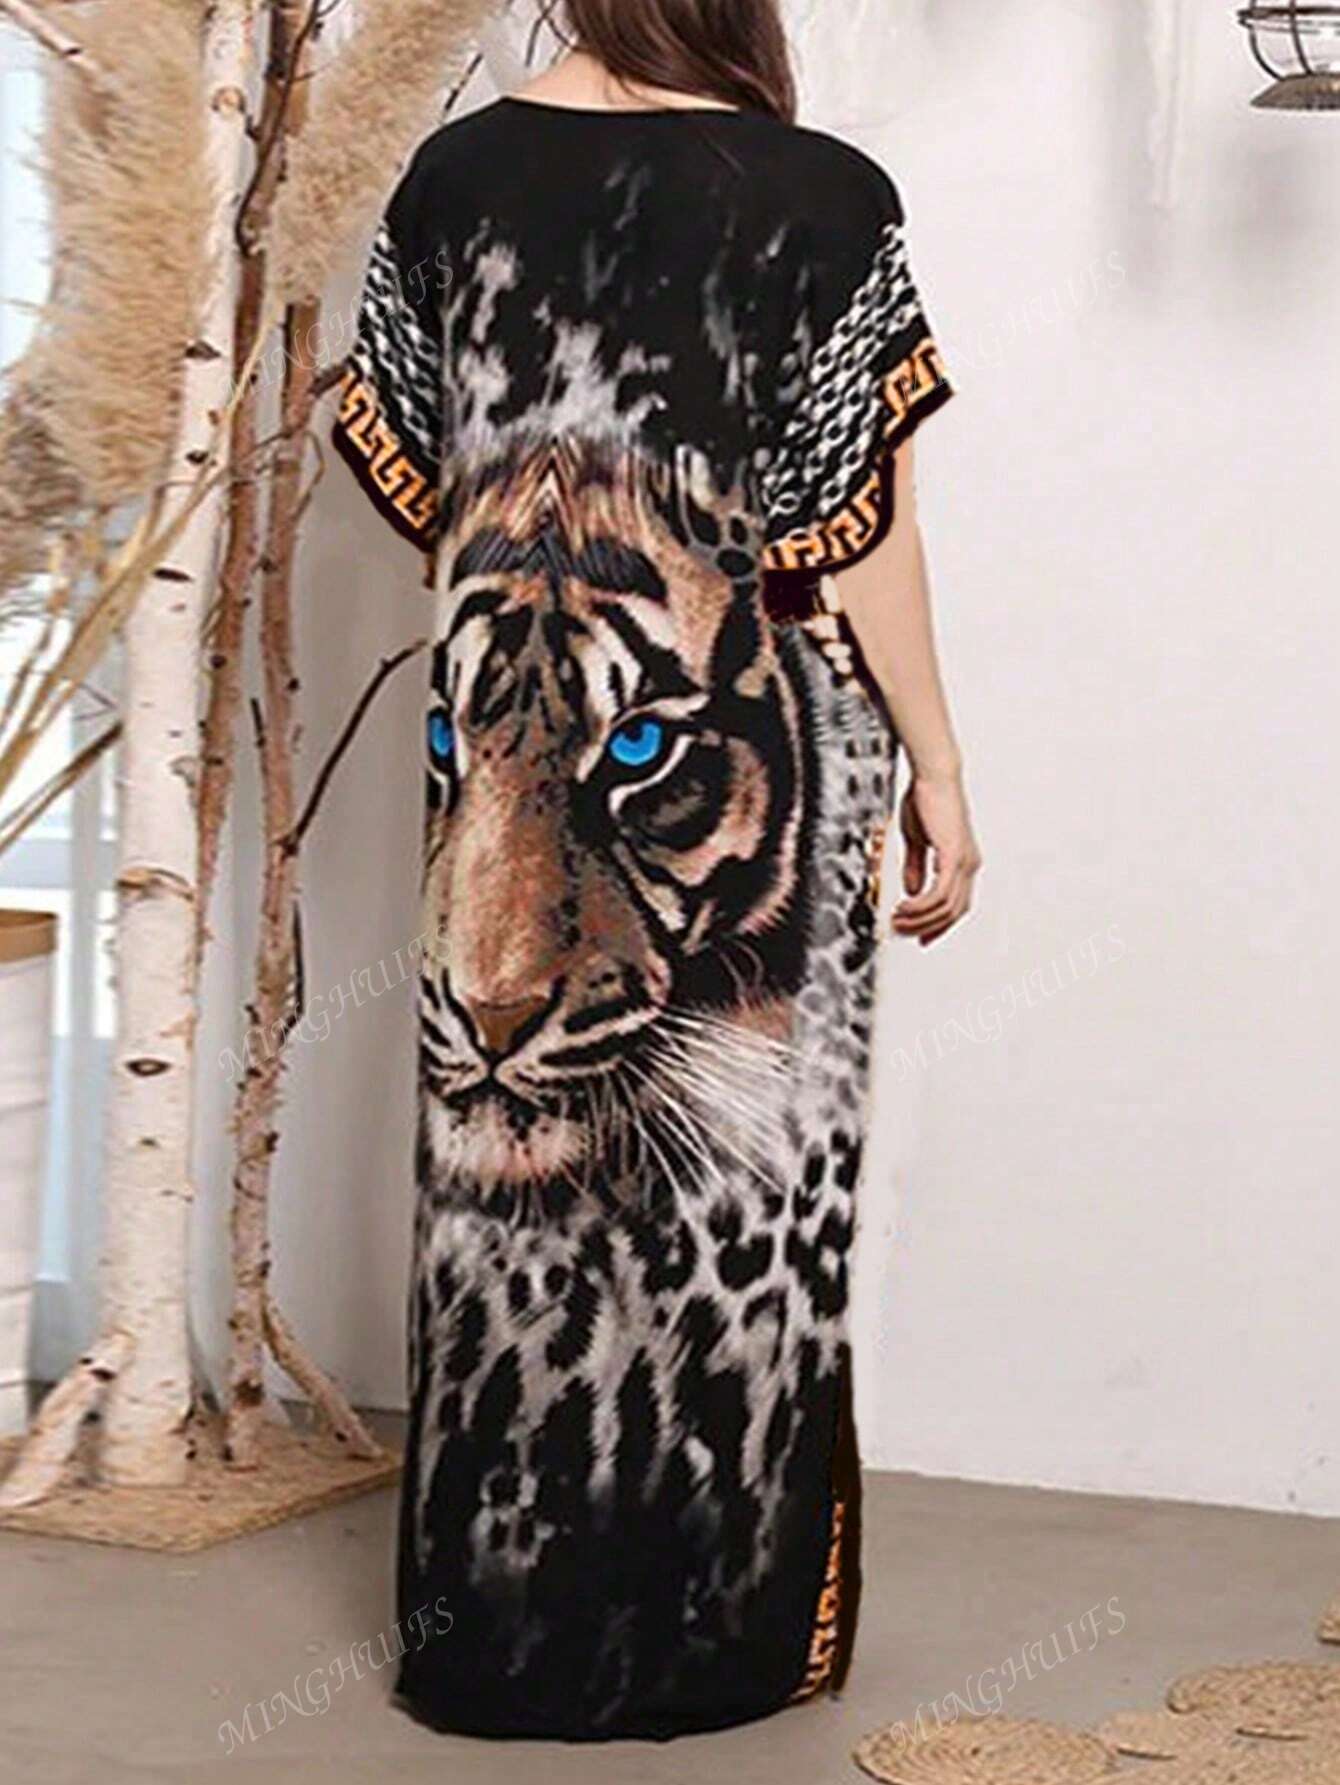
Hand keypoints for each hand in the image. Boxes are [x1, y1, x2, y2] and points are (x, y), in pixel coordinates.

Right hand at [892, 771, 981, 946]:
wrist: (933, 776)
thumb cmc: (926, 800)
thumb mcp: (917, 841)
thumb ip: (917, 867)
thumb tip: (913, 892)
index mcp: (963, 861)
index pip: (956, 905)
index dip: (938, 925)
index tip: (919, 937)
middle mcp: (969, 865)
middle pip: (953, 913)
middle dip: (926, 927)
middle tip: (901, 931)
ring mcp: (965, 862)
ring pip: (946, 908)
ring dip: (919, 919)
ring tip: (897, 920)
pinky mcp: (954, 857)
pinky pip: (939, 894)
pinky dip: (921, 906)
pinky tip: (904, 907)